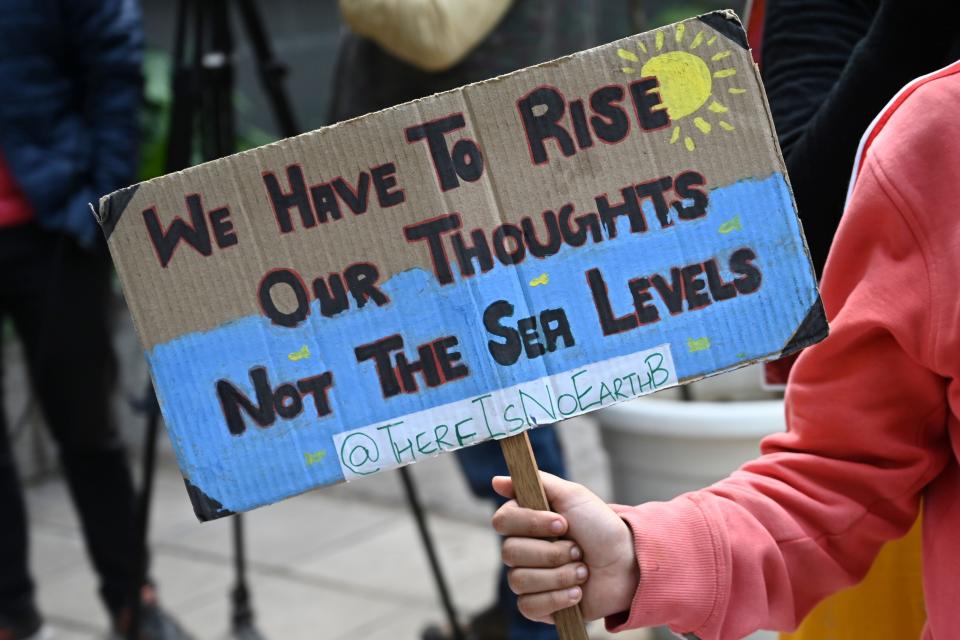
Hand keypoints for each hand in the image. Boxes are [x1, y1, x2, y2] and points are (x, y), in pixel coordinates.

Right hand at [491, 472, 638, 623]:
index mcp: (525, 522)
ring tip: (583, 571)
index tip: (562, 523)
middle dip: (552, 553)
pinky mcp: (538, 605)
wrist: (627, 563)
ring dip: (559, 575)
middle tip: (578, 549)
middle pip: (510, 552)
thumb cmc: (600, 527)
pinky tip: (576, 593)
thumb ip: (537, 483)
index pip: (502, 521)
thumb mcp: (573, 496)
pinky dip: (556, 599)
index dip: (531, 524)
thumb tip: (496, 480)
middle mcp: (522, 549)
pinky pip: (528, 606)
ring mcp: (528, 578)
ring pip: (519, 580)